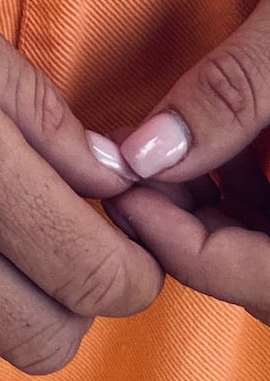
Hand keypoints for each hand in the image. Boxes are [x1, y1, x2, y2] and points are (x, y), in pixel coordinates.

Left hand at [106, 0, 269, 320]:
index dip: (188, 251)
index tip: (125, 194)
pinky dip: (248, 190)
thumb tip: (142, 156)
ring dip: (219, 214)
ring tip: (163, 154)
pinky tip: (213, 143)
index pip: (268, 285)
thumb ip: (230, 96)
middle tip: (133, 176)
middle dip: (196, 235)